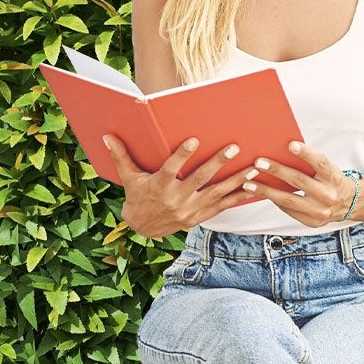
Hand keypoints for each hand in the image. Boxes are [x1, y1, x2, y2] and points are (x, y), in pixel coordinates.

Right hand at [100, 133, 260, 238]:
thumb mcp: (129, 178)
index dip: (181, 156)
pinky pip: (224, 206)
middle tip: (233, 147)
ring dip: (237, 180)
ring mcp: (191, 210)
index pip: (171, 169)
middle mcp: (176, 200)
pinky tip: (256, 187)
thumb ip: (122, 157)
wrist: (143, 228)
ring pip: (217, 193)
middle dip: (217, 163)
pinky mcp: (201, 217)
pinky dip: (239, 197)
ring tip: (255, 167)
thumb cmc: (137, 197)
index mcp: (159, 187)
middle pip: (199, 179)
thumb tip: (107, 136)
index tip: (193, 140)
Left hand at [241, 139, 359, 227]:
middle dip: (277, 171)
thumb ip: (310, 164)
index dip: (306, 153)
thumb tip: (282, 152)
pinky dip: (274, 201)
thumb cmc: (331, 180)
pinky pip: (289, 210)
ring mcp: (320, 211)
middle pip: (299, 181)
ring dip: (267, 191)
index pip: (320, 163)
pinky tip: (261, 194)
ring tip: (249, 184)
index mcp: (333, 177)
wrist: (348, 203)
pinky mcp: (312, 221)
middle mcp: (328, 195)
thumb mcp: (327, 170)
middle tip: (258, 163)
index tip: (291, 145)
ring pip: (289, 200)